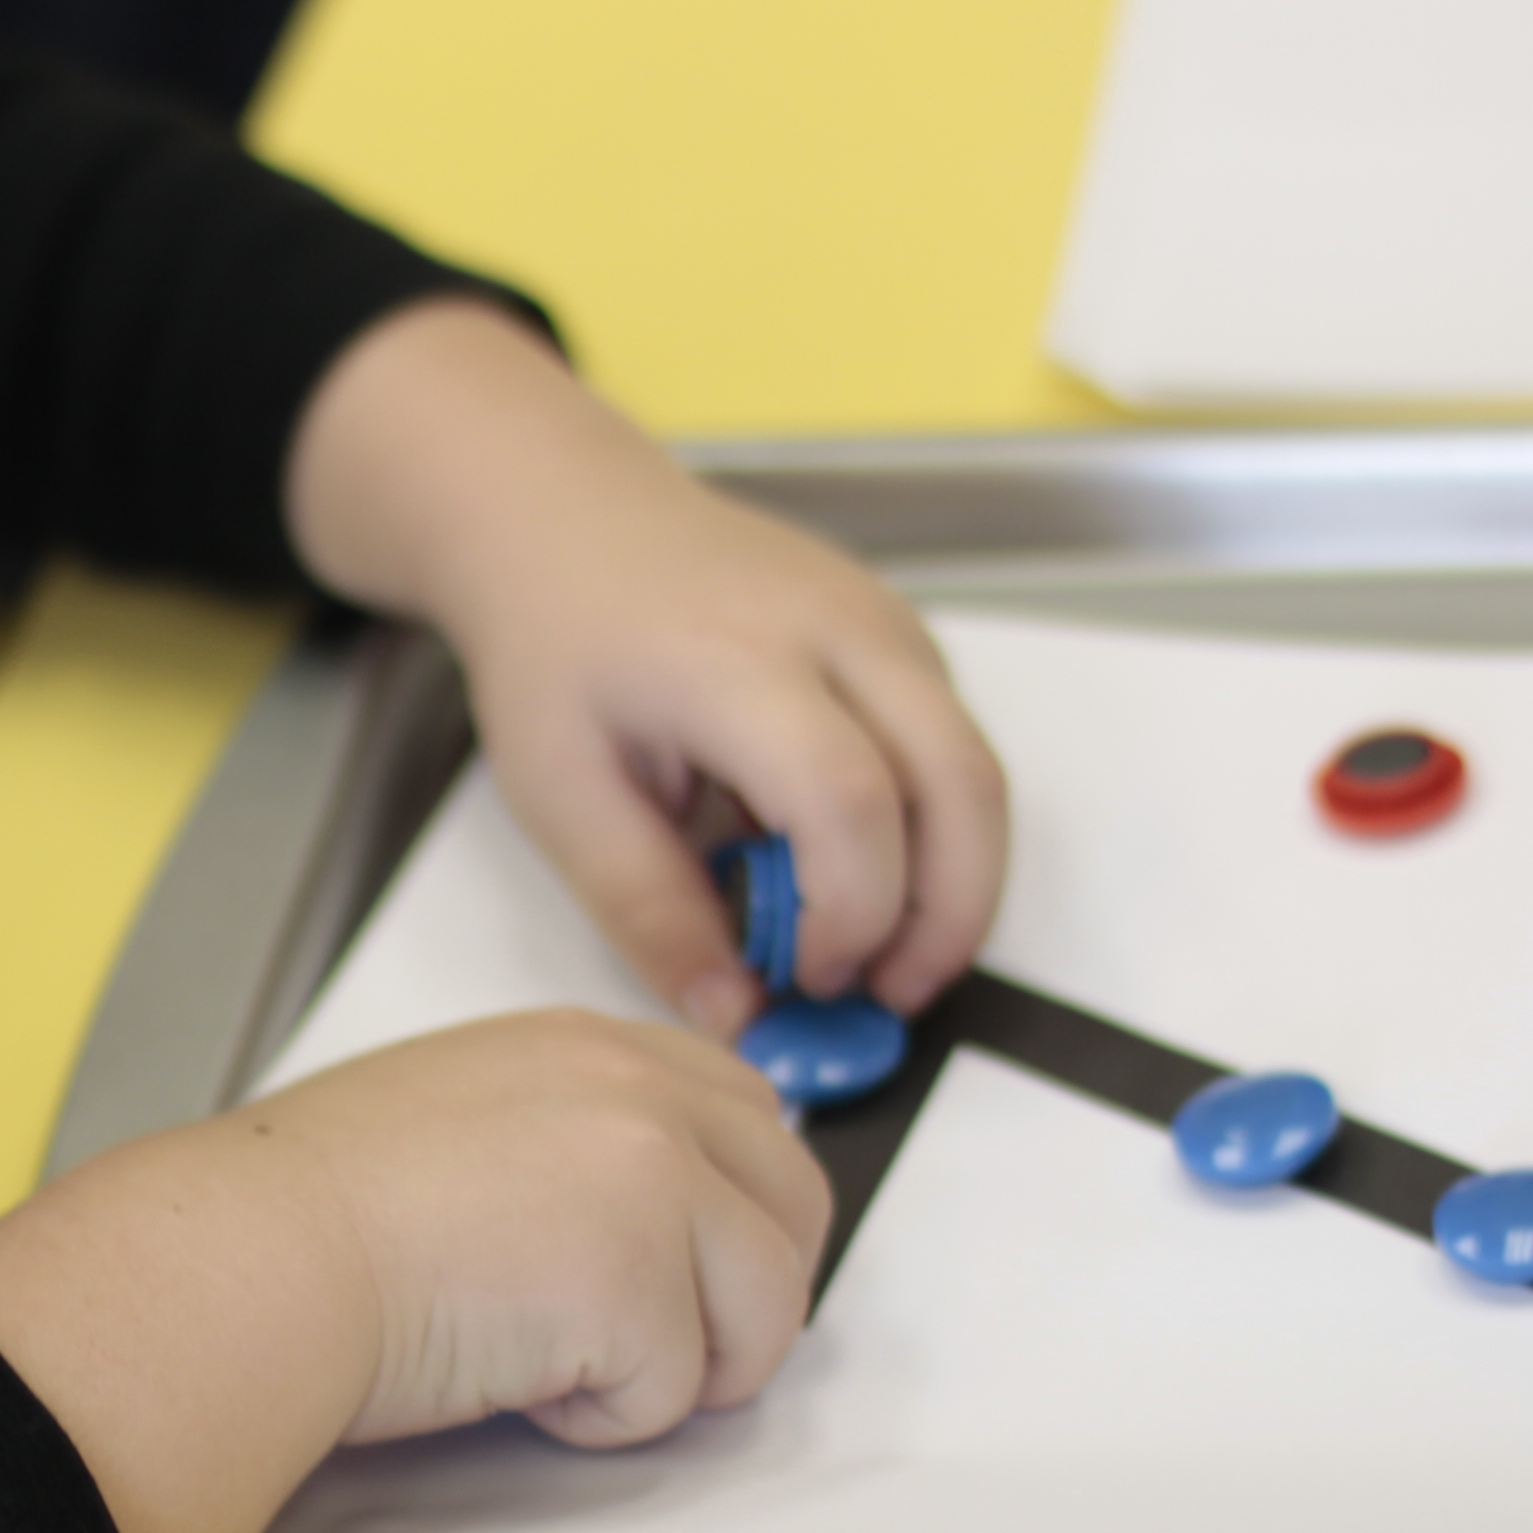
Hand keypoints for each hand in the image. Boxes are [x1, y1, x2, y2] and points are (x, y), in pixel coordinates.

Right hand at [0, 1011, 824, 1532]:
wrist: (254, 1257)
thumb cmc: (309, 1212)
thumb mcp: (460, 1118)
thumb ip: (567, 1139)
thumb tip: (632, 1222)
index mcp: (591, 1047)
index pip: (745, 1114)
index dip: (736, 1212)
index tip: (695, 1269)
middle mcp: (642, 1091)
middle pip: (795, 1202)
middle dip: (748, 1297)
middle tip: (661, 1352)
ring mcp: (656, 1180)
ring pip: (765, 1310)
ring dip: (679, 1368)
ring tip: (559, 1366)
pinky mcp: (643, 1283)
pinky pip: (676, 1396)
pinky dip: (600, 1420)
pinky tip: (508, 1379)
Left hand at [285, 299, 1009, 1037]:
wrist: (565, 517)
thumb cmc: (556, 644)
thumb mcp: (564, 795)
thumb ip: (651, 909)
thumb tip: (735, 1015)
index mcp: (733, 661)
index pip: (851, 800)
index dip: (853, 913)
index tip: (807, 978)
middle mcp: (833, 625)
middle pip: (962, 783)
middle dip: (949, 917)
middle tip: (889, 995)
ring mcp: (881, 618)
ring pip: (975, 767)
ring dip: (952, 878)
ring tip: (871, 947)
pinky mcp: (899, 628)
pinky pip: (952, 740)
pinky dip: (933, 823)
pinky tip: (851, 861)